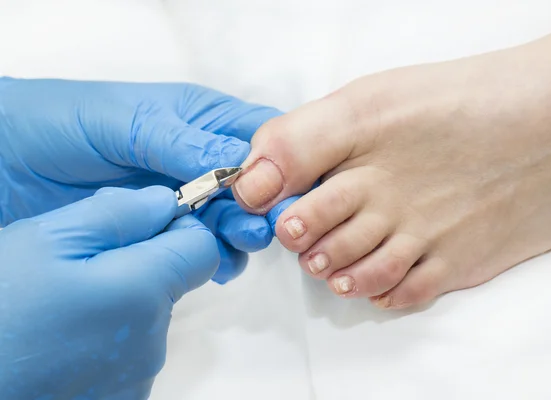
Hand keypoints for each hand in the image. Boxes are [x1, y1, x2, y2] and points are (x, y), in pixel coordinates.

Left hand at [0, 77, 281, 281]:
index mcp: (199, 118)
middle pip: (258, 184)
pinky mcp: (164, 230)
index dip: (283, 162)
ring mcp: (183, 197)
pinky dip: (215, 257)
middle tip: (253, 228)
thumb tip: (240, 167)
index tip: (282, 192)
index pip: (263, 135)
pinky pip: (205, 246)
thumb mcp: (124, 122)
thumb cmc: (59, 122)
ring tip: (230, 246)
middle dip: (263, 207)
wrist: (4, 163)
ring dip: (240, 235)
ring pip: (236, 219)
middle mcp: (198, 157)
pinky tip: (210, 263)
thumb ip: (182, 142)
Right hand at [0, 186, 218, 398]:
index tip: (139, 226)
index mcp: (144, 293)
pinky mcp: (120, 399)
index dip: (175, 228)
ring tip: (61, 309)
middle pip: (169, 284)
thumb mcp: (47, 240)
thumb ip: (119, 212)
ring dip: (117, 303)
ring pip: (146, 317)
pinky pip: (128, 353)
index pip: (201, 248)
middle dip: (135, 266)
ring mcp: (137, 378)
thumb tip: (166, 202)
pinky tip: (62, 341)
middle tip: (75, 268)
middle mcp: (154, 341)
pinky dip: (105, 339)